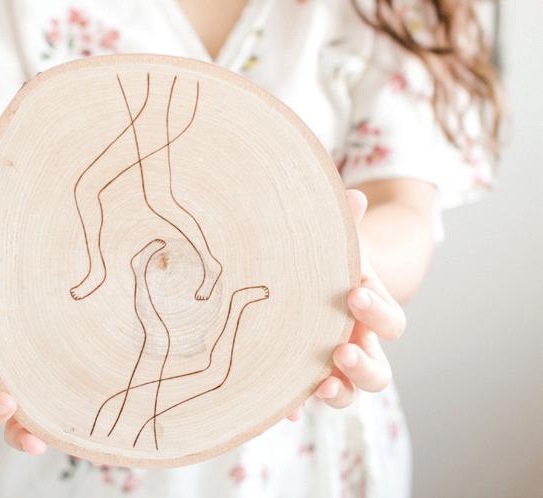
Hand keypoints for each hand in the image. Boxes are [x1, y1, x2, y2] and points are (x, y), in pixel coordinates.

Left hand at [287, 189, 405, 420]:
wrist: (300, 278)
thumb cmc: (323, 260)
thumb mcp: (333, 242)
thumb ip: (345, 224)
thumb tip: (353, 197)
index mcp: (372, 314)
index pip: (393, 324)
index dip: (379, 313)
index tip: (355, 292)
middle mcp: (359, 345)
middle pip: (380, 373)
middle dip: (364, 364)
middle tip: (341, 350)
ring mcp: (332, 367)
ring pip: (349, 393)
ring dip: (338, 391)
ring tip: (319, 384)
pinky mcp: (303, 378)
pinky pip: (303, 400)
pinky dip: (295, 405)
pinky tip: (281, 408)